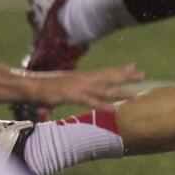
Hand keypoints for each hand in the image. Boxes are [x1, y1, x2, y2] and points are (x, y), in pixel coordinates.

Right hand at [27, 63, 143, 107]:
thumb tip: (79, 86)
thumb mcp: (64, 84)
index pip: (105, 71)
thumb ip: (74, 86)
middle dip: (126, 76)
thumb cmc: (46, 87)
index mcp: (83, 75)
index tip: (134, 66)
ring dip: (120, 91)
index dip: (119, 69)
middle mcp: (84, 78)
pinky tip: (113, 108)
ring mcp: (80, 86)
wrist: (31, 85)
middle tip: (143, 74)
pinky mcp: (73, 96)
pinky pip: (91, 101)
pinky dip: (103, 104)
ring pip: (105, 89)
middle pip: (109, 76)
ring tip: (135, 95)